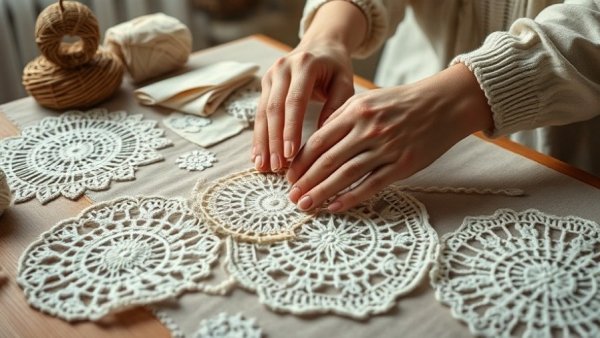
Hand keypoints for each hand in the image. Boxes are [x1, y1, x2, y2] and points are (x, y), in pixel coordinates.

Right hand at [251, 0, 367, 171]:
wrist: (321, 46)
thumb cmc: (336, 68)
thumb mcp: (345, 82)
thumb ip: (337, 106)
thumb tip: (322, 137)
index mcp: (304, 65)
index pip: (294, 101)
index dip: (291, 129)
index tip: (291, 154)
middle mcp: (282, 68)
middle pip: (274, 108)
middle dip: (274, 140)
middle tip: (277, 166)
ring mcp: (270, 76)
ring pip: (262, 113)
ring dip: (262, 141)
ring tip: (264, 166)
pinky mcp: (265, 85)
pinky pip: (259, 113)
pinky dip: (259, 136)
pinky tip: (258, 156)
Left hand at [286, 63, 493, 211]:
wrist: (444, 104)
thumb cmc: (402, 102)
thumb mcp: (368, 100)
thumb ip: (342, 118)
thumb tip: (315, 142)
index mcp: (355, 110)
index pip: (319, 140)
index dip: (300, 160)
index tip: (288, 176)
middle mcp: (368, 129)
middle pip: (328, 160)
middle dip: (305, 180)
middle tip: (291, 196)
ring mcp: (386, 148)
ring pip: (346, 174)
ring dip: (322, 192)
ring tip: (306, 205)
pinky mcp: (402, 165)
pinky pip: (371, 185)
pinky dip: (351, 197)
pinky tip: (335, 206)